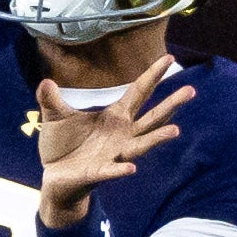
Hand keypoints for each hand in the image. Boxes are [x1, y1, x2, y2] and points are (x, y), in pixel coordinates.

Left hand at [32, 54, 191, 223]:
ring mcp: (114, 154)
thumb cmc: (62, 146)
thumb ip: (51, 99)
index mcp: (115, 117)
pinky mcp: (100, 173)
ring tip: (175, 130)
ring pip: (141, 145)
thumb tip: (45, 81)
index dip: (153, 75)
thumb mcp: (55, 118)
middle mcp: (122, 135)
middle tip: (192, 90)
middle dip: (171, 104)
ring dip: (157, 138)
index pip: (139, 92)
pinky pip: (113, 170)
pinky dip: (121, 169)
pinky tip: (131, 168)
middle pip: (152, 117)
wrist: (55, 178)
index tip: (170, 58)